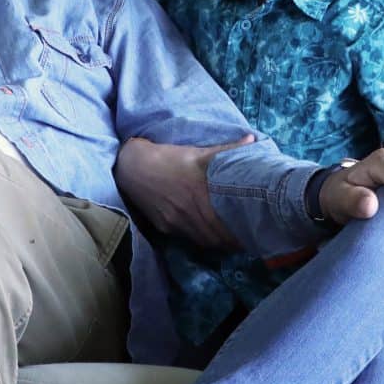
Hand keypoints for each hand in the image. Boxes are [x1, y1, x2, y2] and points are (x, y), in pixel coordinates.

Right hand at [114, 135, 246, 250]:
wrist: (131, 166)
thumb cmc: (168, 158)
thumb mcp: (200, 153)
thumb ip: (228, 150)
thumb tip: (252, 141)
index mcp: (200, 200)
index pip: (226, 230)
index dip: (240, 234)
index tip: (251, 230)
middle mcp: (187, 218)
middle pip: (215, 240)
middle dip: (230, 241)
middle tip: (244, 236)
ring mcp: (174, 225)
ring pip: (201, 242)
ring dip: (214, 242)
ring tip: (229, 238)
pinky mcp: (163, 227)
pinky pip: (186, 239)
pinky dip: (197, 238)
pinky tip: (205, 233)